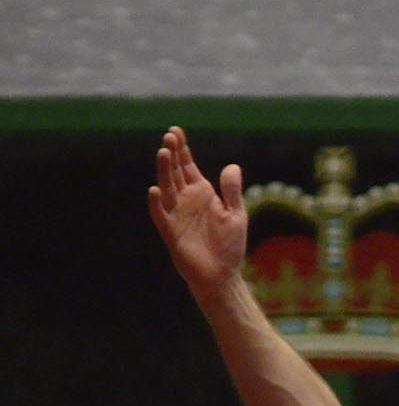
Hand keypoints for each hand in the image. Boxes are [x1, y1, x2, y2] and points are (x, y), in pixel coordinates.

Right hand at [147, 127, 247, 295]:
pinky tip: (155, 190)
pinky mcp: (171, 232)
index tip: (176, 131)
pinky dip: (157, 204)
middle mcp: (186, 200)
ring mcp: (177, 214)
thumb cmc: (230, 245)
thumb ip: (231, 191)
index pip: (187, 166)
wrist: (223, 274)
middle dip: (172, 154)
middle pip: (175, 172)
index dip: (182, 149)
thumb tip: (232, 166)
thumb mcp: (236, 215)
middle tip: (170, 137)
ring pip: (166, 188)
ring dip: (164, 171)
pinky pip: (161, 215)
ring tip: (164, 153)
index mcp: (201, 193)